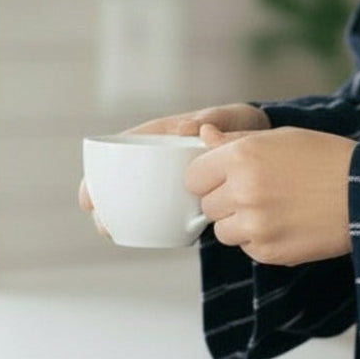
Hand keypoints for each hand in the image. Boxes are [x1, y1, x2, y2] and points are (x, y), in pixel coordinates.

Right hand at [78, 103, 268, 233]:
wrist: (270, 153)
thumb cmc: (245, 129)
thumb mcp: (232, 119)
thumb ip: (215, 121)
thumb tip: (189, 129)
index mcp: (166, 136)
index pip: (125, 149)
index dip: (101, 169)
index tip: (89, 192)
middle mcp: (163, 161)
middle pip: (124, 181)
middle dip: (105, 199)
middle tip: (99, 219)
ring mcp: (172, 183)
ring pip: (138, 201)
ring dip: (120, 216)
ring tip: (110, 232)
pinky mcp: (186, 201)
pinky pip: (161, 214)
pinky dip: (147, 226)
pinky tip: (135, 239)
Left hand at [185, 124, 355, 265]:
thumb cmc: (325, 159)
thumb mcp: (279, 137)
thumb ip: (235, 140)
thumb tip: (202, 135)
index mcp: (241, 157)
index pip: (192, 177)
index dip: (207, 177)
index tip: (222, 178)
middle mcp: (242, 192)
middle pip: (207, 206)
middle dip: (225, 201)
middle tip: (256, 193)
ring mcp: (254, 226)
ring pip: (223, 232)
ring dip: (239, 224)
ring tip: (272, 210)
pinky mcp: (268, 252)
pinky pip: (247, 248)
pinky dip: (260, 240)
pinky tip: (285, 224)